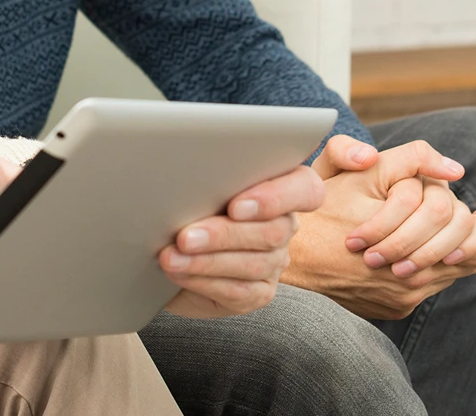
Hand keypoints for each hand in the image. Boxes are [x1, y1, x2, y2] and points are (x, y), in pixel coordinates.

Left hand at [161, 163, 324, 318]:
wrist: (169, 252)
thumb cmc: (187, 208)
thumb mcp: (199, 188)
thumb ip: (210, 183)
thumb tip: (187, 183)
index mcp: (280, 186)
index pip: (305, 189)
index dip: (277, 197)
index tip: (235, 206)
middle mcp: (284, 225)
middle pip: (272, 231)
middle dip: (224, 235)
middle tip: (185, 237)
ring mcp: (275, 261)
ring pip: (254, 264)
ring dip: (207, 261)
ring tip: (171, 257)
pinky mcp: (260, 292)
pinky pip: (240, 291)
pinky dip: (205, 281)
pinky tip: (179, 273)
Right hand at [284, 137, 475, 318]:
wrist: (289, 258)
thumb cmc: (323, 210)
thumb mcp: (362, 171)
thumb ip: (411, 158)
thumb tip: (455, 170)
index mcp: (408, 239)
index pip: (459, 220)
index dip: (453, 205)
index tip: (442, 193)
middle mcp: (410, 278)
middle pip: (463, 249)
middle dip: (453, 225)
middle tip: (439, 209)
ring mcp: (404, 297)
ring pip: (452, 270)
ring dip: (445, 246)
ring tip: (428, 227)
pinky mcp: (397, 307)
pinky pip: (431, 285)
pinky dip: (428, 264)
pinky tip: (409, 246)